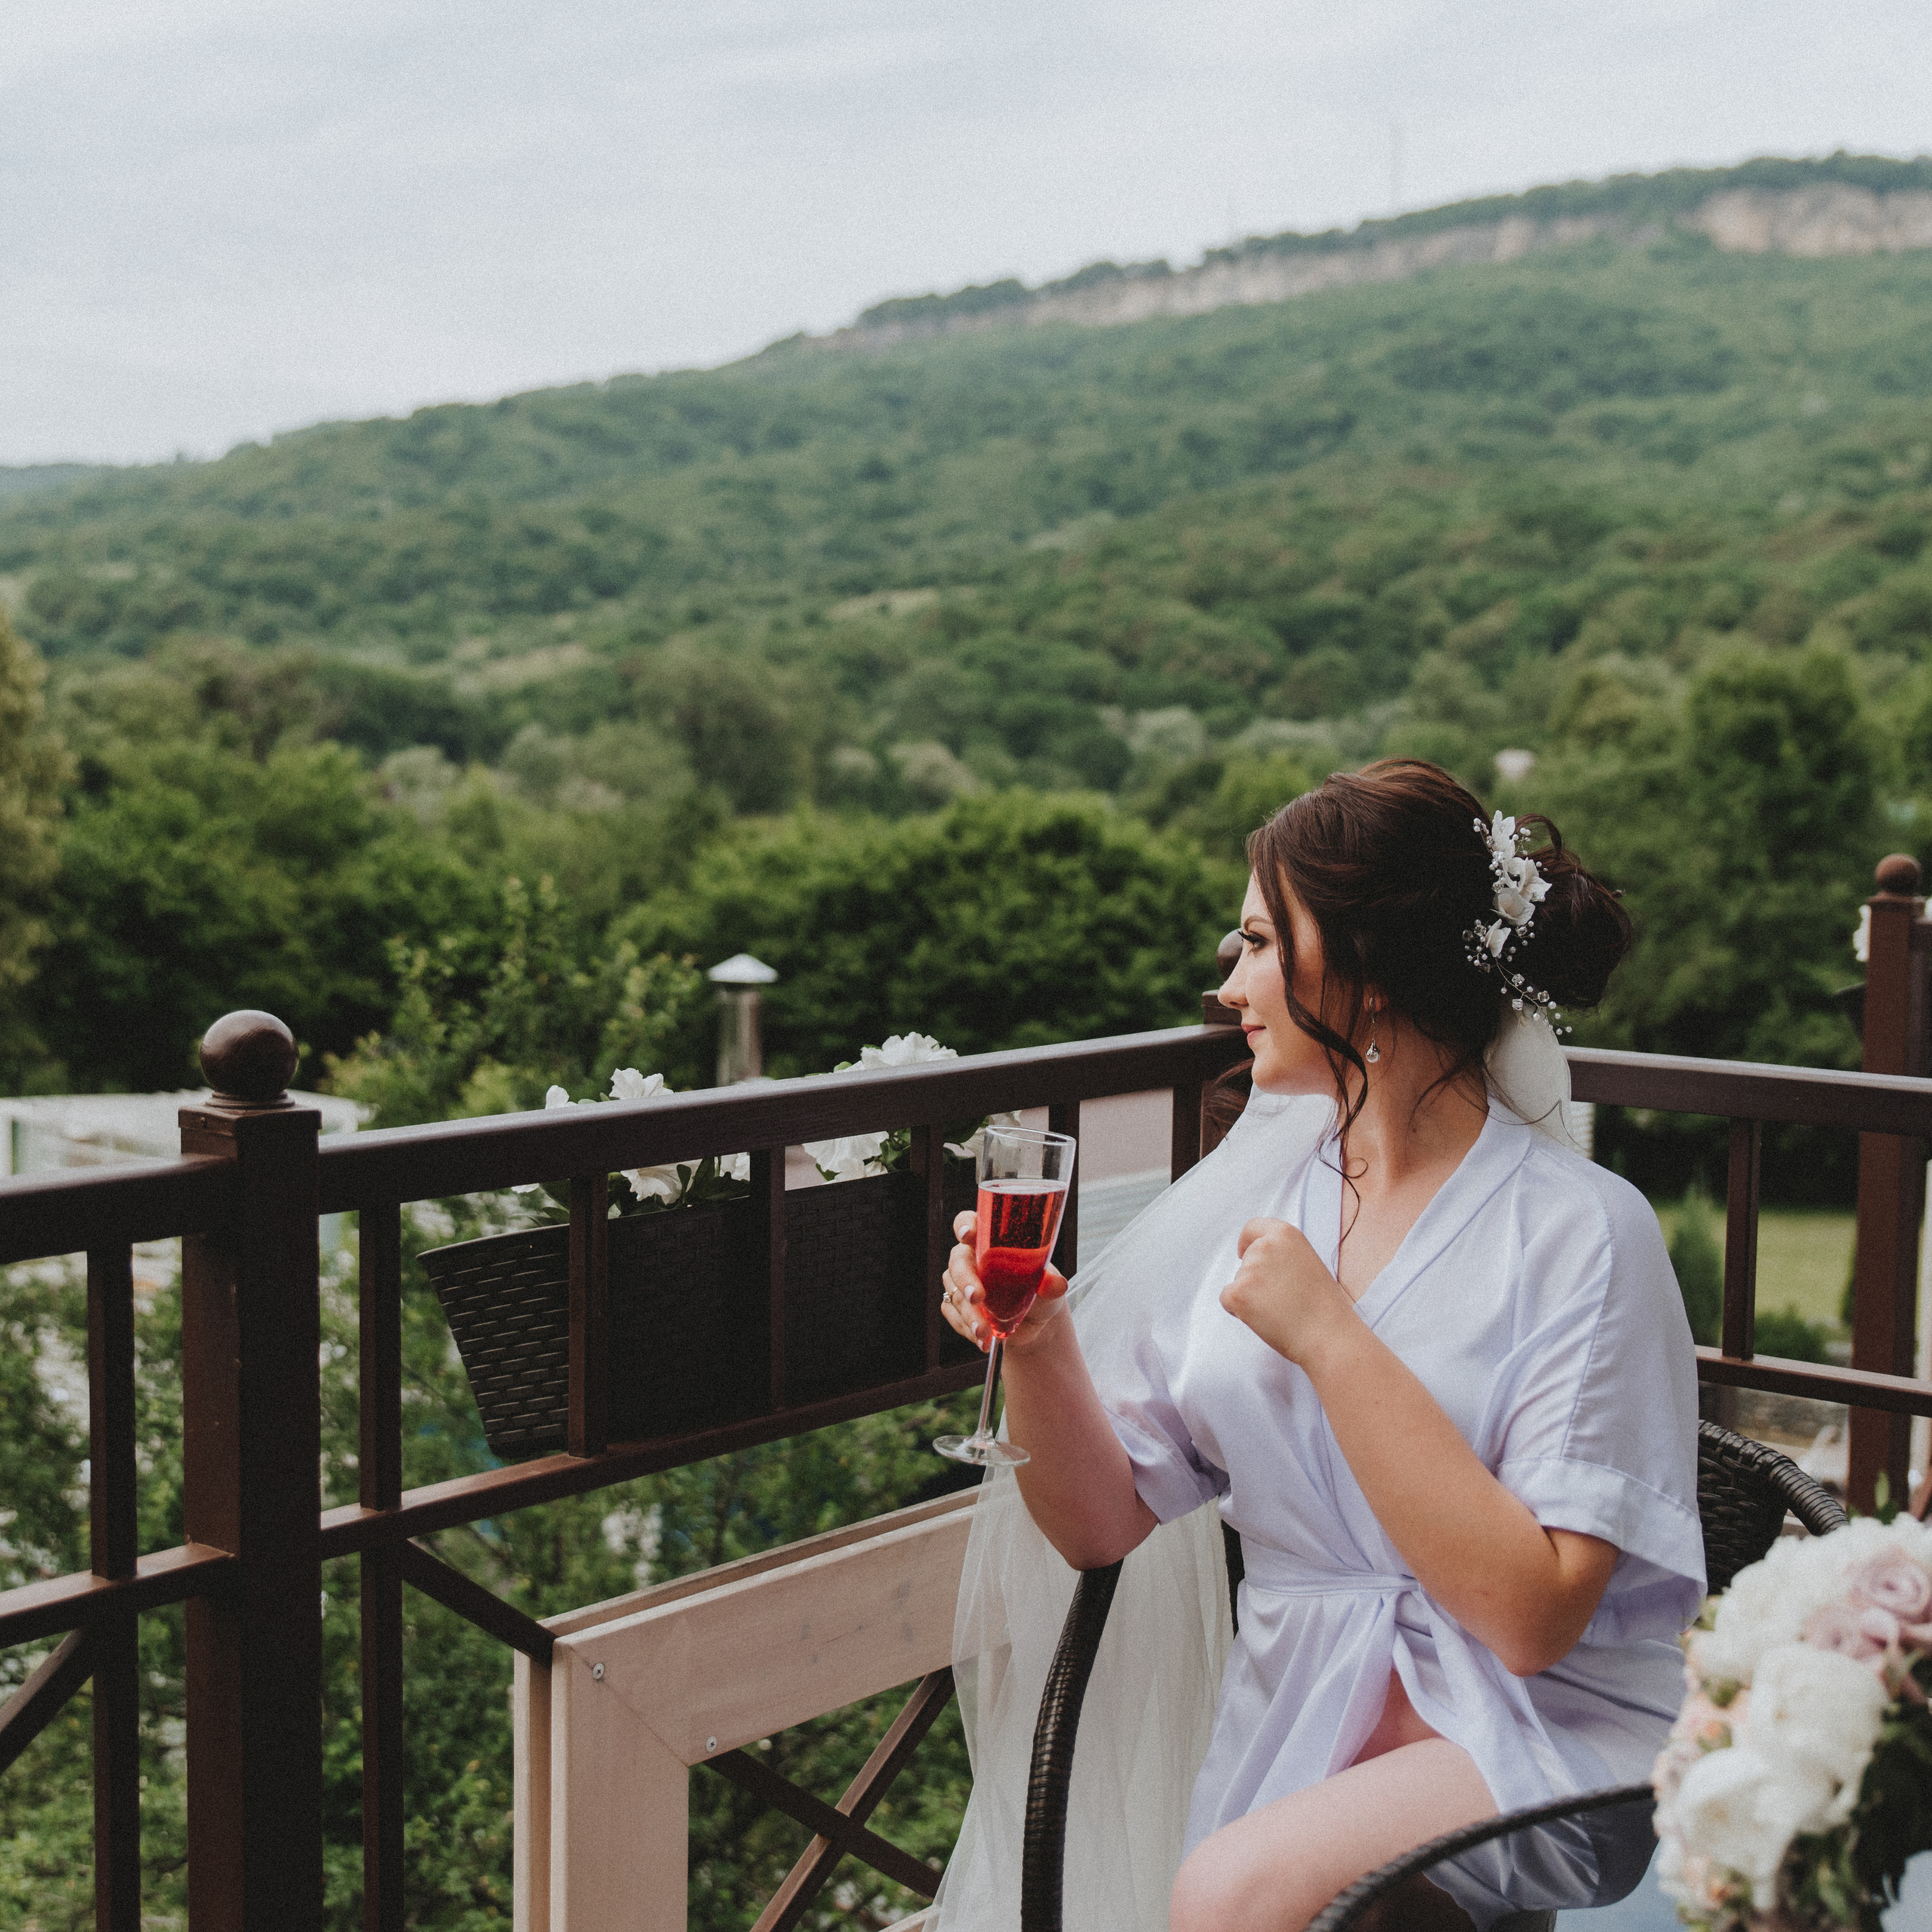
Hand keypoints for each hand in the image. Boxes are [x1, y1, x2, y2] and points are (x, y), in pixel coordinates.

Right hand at [940, 1210, 1068, 1353]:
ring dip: (969, 1314)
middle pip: (957, 1261)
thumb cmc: (1040, 1290)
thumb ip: (1050, 1282)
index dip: (966, 1225)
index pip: (970, 1223)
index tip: (969, 1235)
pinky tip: (983, 1340)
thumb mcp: (1049, 1285)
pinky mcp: (958, 1306)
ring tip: (985, 1332)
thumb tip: (1056, 1284)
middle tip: (976, 1297)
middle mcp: (972, 1258)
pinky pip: (953, 1315)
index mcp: (990, 1241)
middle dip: (965, 1279)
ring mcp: (962, 1283)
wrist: (1036, 1323)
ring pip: (955, 1292)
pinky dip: (967, 1328)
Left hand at [1219, 1217, 1354, 1366]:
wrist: (1327, 1334)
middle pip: (1245, 1260)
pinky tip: (1265, 1319)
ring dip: (1251, 1297)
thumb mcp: (1308, 1262)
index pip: (1253, 1227)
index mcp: (1286, 1235)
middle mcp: (1265, 1246)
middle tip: (1280, 1299)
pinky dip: (1240, 1312)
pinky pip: (1227, 1300)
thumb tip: (1262, 1262)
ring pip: (1238, 1282)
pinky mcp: (1238, 1293)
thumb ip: (1283, 1255)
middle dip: (1255, 1278)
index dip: (1247, 1241)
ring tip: (1280, 1311)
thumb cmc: (1324, 1306)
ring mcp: (1250, 1269)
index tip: (1243, 1252)